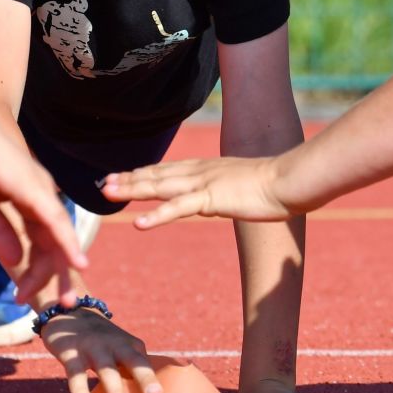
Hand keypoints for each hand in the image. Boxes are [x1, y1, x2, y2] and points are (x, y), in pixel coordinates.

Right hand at [0, 112, 84, 306]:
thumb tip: (15, 262)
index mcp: (28, 199)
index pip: (40, 242)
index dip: (35, 272)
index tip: (24, 299)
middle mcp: (41, 195)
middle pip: (56, 244)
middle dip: (58, 278)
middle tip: (65, 309)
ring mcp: (39, 191)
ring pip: (58, 239)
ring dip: (62, 271)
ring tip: (68, 301)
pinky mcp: (32, 187)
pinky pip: (54, 222)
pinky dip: (67, 245)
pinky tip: (77, 264)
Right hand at [39, 309, 162, 392]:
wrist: (68, 314)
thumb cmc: (101, 341)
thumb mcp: (120, 348)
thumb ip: (134, 367)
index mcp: (130, 345)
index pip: (145, 364)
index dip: (154, 378)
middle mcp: (114, 345)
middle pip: (132, 361)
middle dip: (144, 377)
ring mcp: (93, 348)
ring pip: (106, 370)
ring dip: (115, 390)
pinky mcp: (71, 354)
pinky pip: (76, 375)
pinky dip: (80, 391)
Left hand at [100, 156, 297, 229]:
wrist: (289, 180)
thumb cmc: (272, 185)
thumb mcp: (241, 184)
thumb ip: (224, 189)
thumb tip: (217, 196)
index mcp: (205, 169)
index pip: (166, 170)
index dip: (142, 173)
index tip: (121, 176)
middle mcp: (199, 172)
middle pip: (156, 175)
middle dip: (128, 179)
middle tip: (103, 183)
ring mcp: (203, 184)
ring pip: (160, 187)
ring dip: (132, 190)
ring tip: (108, 193)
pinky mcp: (211, 199)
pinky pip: (178, 209)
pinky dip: (157, 216)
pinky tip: (139, 223)